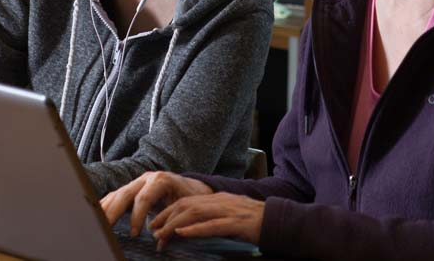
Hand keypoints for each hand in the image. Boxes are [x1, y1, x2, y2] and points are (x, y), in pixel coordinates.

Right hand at [99, 171, 212, 236]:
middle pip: (125, 194)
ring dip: (105, 209)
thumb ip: (173, 224)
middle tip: (105, 228)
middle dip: (114, 212)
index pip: (144, 198)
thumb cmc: (190, 197)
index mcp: (160, 181)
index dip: (136, 216)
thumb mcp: (185, 209)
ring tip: (95, 224)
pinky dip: (106, 206)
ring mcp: (137, 182)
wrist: (192, 186)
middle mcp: (146, 179)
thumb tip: (160, 243)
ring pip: (117, 194)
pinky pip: (115, 196)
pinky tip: (97, 216)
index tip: (134, 234)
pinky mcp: (132, 189)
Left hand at [149, 193, 263, 249]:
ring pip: (195, 212)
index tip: (155, 223)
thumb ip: (212, 218)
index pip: (187, 201)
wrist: (281, 220)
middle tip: (152, 231)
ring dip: (174, 224)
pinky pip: (212, 225)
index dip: (168, 211)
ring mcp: (228, 210)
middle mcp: (220, 200)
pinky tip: (182, 232)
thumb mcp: (230, 215)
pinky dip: (195, 228)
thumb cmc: (255, 221)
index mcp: (217, 198)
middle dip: (166, 217)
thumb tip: (190, 228)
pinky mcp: (237, 223)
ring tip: (161, 235)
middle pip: (186, 204)